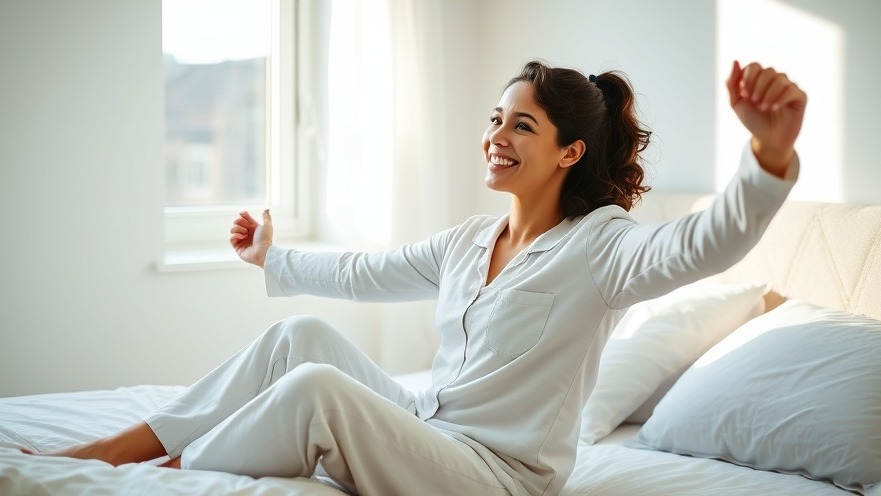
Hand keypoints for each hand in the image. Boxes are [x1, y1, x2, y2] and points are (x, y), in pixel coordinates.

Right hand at [230, 210, 272, 267]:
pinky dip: (235, 236)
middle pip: (237, 222)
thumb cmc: (266, 239)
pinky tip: (242, 237)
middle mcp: (247, 233)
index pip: (245, 218)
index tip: (243, 213)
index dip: (243, 215)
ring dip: (238, 229)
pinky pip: (231, 238)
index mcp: (253, 228)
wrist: (262, 251)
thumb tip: (267, 209)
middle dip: (240, 222)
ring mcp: (241, 240)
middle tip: (247, 227)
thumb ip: (266, 217)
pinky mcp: (237, 247)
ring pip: (233, 229)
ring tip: (245, 234)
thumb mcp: (267, 226)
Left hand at [726, 60, 806, 176]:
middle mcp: (775, 80)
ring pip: (780, 78)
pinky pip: (791, 89)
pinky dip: (780, 98)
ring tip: (764, 108)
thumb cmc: (753, 120)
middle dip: (758, 87)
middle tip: (754, 102)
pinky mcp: (799, 96)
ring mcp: (788, 87)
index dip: (748, 78)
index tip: (745, 94)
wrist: (768, 139)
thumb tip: (735, 61)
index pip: (754, 66)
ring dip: (768, 94)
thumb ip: (733, 83)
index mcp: (759, 79)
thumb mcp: (737, 103)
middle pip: (768, 71)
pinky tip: (774, 108)